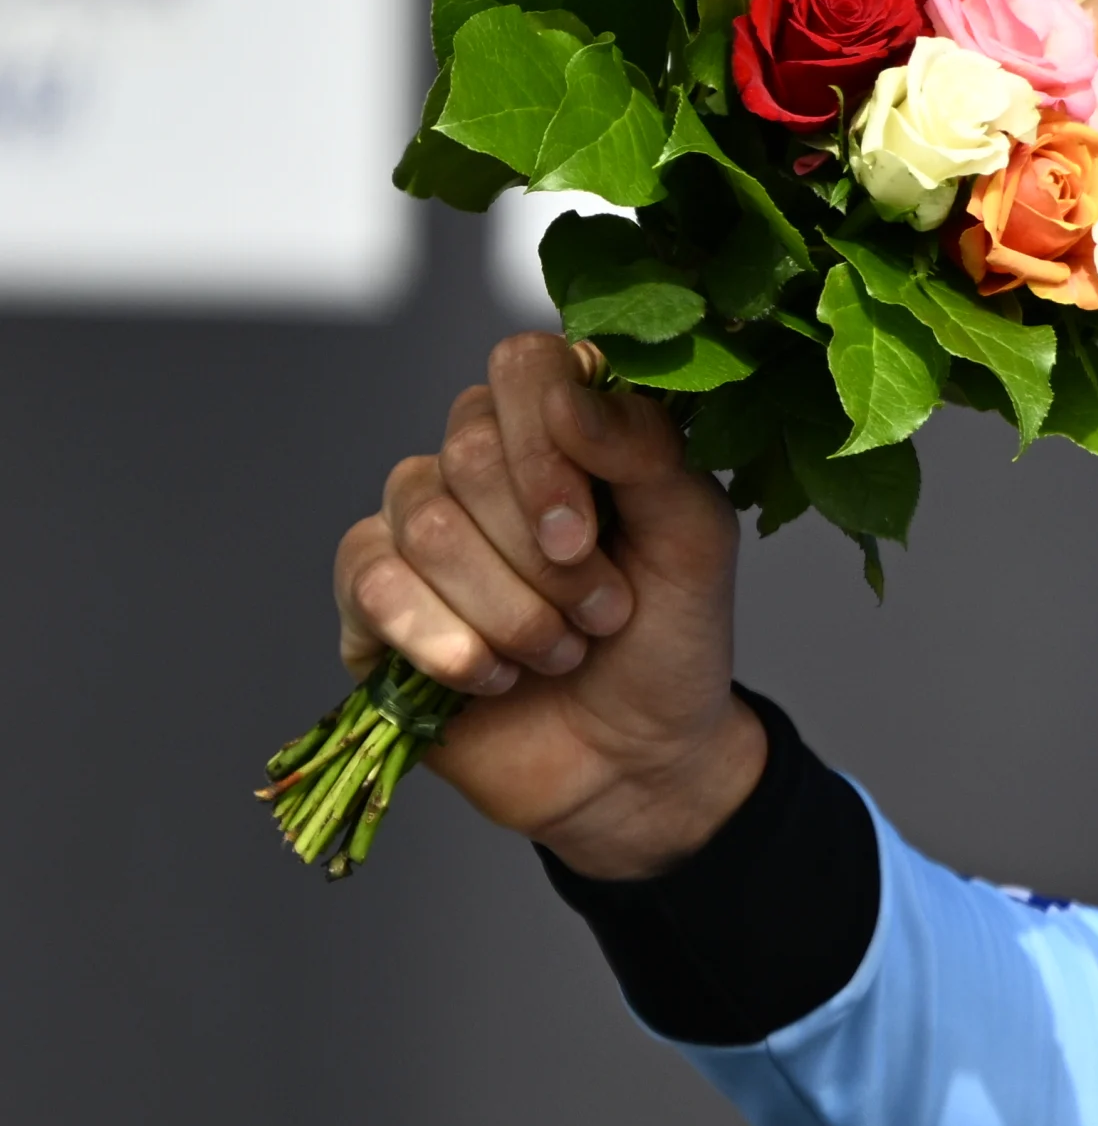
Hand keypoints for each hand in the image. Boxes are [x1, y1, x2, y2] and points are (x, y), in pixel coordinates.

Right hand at [331, 332, 762, 878]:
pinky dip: (448, 644)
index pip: (523, 365)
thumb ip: (648, 452)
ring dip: (512, 612)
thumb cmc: (671, 640)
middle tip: (602, 614)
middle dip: (548, 558)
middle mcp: (482, 460)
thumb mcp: (696, 541)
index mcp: (565, 426)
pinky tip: (493, 676)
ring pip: (426, 526)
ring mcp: (419, 525)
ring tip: (561, 651)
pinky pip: (372, 585)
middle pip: (470, 453)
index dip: (549, 448)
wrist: (636, 759)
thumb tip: (565, 393)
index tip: (590, 533)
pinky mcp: (372, 597)